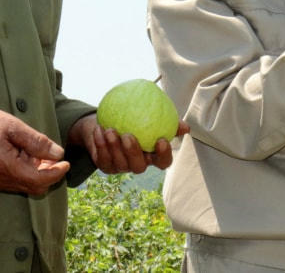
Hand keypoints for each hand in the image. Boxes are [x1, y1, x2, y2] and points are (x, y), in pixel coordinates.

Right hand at [0, 100, 69, 195]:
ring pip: (24, 185)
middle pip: (34, 187)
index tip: (67, 162)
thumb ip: (37, 141)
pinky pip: (14, 182)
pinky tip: (24, 155)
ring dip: (36, 172)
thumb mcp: (14, 126)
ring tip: (38, 151)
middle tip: (55, 156)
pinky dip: (25, 172)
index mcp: (5, 167)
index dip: (57, 173)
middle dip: (48, 173)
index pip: (39, 181)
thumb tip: (58, 154)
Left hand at [68, 113, 188, 173]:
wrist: (111, 121)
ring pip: (118, 163)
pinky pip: (102, 158)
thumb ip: (169, 121)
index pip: (163, 162)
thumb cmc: (138, 118)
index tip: (161, 140)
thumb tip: (186, 127)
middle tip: (127, 135)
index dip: (164, 155)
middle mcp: (138, 164)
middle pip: (138, 166)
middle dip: (133, 152)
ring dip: (113, 147)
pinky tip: (99, 130)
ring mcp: (121, 167)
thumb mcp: (154, 117)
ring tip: (109, 129)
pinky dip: (100, 144)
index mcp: (153, 157)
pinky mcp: (106, 166)